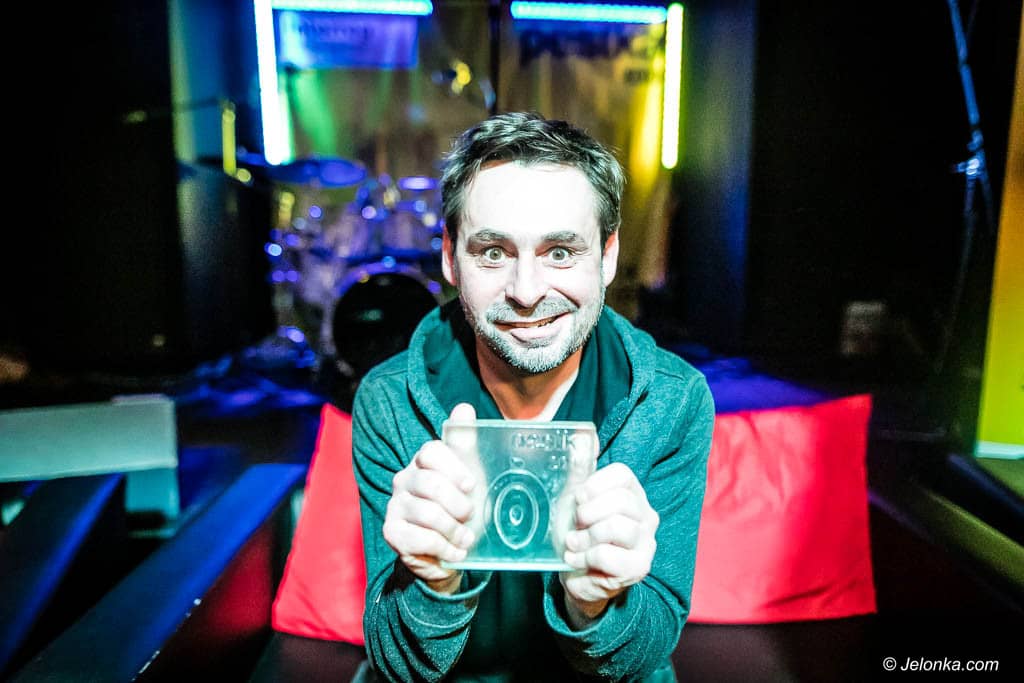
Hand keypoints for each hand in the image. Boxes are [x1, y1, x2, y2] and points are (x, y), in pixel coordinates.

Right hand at [383, 403, 479, 592]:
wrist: (455, 550)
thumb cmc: (463, 507)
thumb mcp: (470, 473)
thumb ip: (465, 442)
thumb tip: (464, 407)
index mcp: (423, 462)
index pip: (430, 452)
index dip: (454, 468)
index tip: (471, 485)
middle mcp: (404, 480)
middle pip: (430, 484)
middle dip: (458, 504)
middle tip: (471, 516)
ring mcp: (394, 506)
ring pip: (427, 513)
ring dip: (454, 530)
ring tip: (466, 538)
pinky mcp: (391, 533)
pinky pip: (420, 538)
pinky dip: (445, 548)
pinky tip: (455, 551)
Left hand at [560, 463, 658, 624]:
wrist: (579, 575)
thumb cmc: (579, 533)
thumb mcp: (576, 501)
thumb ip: (580, 470)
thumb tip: (580, 435)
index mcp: (632, 492)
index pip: (623, 475)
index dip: (595, 484)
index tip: (579, 498)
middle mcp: (646, 515)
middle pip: (621, 500)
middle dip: (587, 513)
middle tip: (574, 525)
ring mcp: (645, 542)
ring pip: (617, 527)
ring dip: (585, 537)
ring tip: (573, 544)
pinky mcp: (638, 567)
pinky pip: (608, 554)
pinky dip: (585, 557)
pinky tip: (577, 560)